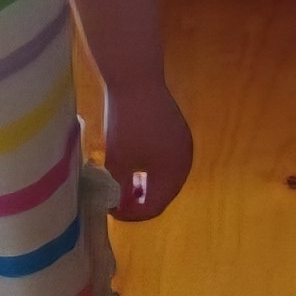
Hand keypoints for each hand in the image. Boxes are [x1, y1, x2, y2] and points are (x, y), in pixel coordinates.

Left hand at [104, 83, 194, 219]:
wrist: (136, 81)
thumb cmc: (127, 124)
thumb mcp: (118, 162)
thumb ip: (120, 189)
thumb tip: (119, 203)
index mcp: (174, 173)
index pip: (154, 207)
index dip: (131, 214)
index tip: (110, 209)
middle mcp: (185, 161)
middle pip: (164, 193)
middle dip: (140, 200)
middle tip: (117, 200)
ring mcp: (183, 143)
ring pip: (166, 175)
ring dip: (146, 184)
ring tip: (124, 183)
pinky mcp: (177, 130)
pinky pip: (167, 159)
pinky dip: (152, 168)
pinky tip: (134, 162)